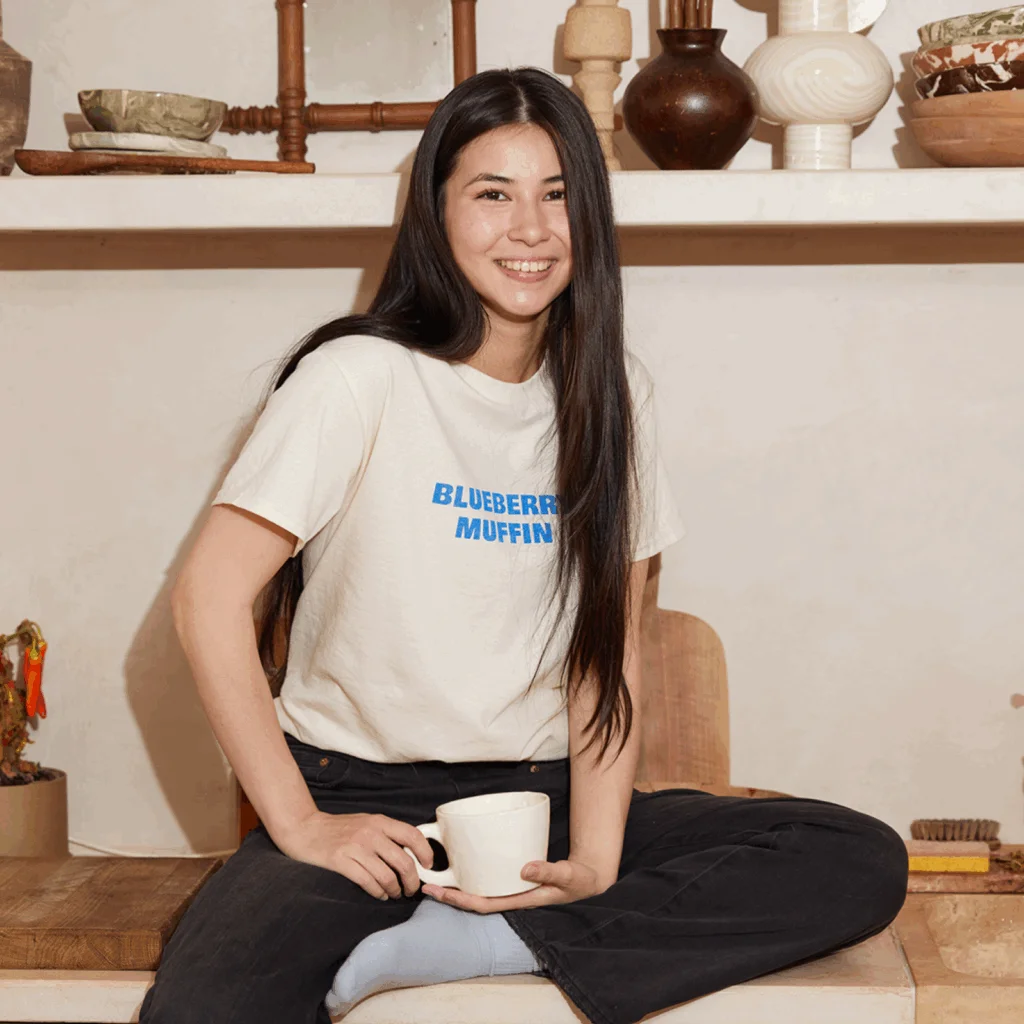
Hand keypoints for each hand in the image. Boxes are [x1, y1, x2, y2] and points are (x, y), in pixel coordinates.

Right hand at [275, 810, 433, 900]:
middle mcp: (370, 833)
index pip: (412, 835)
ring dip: (395, 890)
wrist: (305, 829)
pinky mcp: (341, 861)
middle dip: (411, 881)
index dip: (426, 853)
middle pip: (404, 861)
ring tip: (394, 894)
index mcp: (379, 822)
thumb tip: (412, 853)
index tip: (428, 866)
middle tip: (410, 889)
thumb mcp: (366, 823)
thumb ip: (386, 834)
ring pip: (387, 876)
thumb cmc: (338, 829)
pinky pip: (368, 883)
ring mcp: (355, 847)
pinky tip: (379, 895)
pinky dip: (378, 893)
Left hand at [422, 858, 608, 913]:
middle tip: (423, 882)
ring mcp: (510, 885)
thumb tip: (523, 867)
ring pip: (478, 886)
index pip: (483, 903)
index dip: (459, 900)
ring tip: (433, 872)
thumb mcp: (567, 875)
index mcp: (518, 900)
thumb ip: (548, 871)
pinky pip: (489, 873)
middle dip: (448, 892)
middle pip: (472, 896)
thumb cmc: (578, 880)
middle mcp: (510, 894)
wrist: (588, 878)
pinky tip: (462, 858)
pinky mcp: (513, 874)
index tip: (440, 892)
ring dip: (456, 881)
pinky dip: (473, 868)